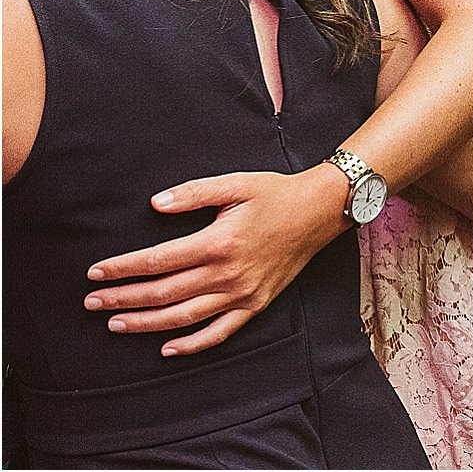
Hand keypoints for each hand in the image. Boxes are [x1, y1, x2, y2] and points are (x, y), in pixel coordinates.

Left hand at [84, 165, 347, 355]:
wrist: (320, 211)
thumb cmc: (276, 194)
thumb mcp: (236, 183)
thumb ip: (193, 193)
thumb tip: (156, 204)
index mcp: (219, 242)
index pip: (157, 261)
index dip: (122, 269)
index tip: (96, 273)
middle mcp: (228, 273)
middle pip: (163, 293)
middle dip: (122, 299)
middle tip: (92, 303)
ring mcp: (242, 293)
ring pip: (183, 317)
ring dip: (145, 324)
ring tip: (115, 324)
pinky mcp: (255, 303)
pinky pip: (219, 332)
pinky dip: (191, 344)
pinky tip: (167, 348)